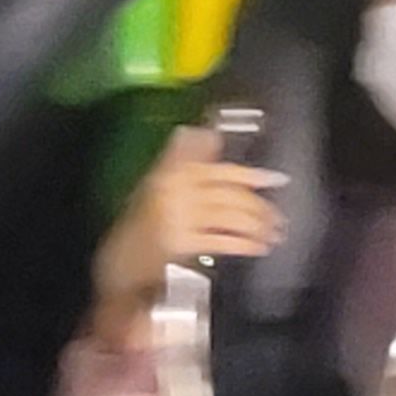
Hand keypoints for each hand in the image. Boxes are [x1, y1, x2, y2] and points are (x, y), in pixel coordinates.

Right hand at [95, 128, 287, 316]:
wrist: (118, 262)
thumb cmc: (139, 225)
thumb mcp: (157, 185)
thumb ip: (183, 158)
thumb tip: (209, 134)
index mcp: (170, 172)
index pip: (220, 170)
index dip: (251, 175)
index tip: (276, 179)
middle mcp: (174, 190)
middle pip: (230, 195)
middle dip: (260, 208)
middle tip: (278, 218)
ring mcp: (178, 217)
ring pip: (231, 217)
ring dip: (257, 227)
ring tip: (271, 235)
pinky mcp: (181, 243)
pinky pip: (223, 241)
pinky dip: (245, 244)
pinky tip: (257, 247)